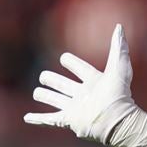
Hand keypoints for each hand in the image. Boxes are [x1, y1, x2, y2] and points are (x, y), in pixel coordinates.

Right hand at [24, 24, 136, 143]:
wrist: (116, 120)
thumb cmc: (118, 94)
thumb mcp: (119, 67)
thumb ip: (118, 47)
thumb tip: (119, 26)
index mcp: (94, 81)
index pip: (78, 68)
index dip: (71, 62)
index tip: (65, 59)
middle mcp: (83, 94)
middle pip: (61, 84)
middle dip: (52, 79)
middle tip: (45, 77)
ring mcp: (75, 108)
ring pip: (54, 99)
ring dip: (45, 96)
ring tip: (39, 93)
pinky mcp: (68, 120)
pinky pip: (49, 120)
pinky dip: (37, 119)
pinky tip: (27, 117)